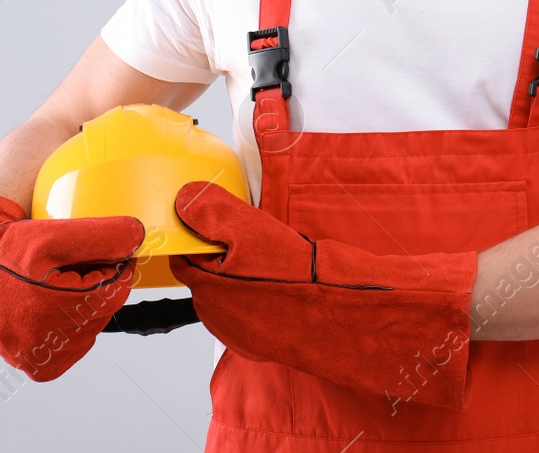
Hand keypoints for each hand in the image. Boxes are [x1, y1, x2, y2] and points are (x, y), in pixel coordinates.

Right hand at [0, 189, 144, 380]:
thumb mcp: (50, 232)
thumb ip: (101, 235)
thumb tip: (136, 236)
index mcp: (44, 314)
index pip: (110, 294)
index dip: (119, 266)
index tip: (118, 248)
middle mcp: (31, 344)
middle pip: (95, 315)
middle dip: (101, 285)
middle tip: (92, 258)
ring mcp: (19, 351)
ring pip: (79, 333)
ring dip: (84, 305)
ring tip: (70, 276)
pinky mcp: (12, 351)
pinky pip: (57, 348)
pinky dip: (66, 326)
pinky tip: (59, 300)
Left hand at [170, 182, 478, 408]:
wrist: (355, 317)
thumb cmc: (305, 280)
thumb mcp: (253, 232)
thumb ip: (212, 213)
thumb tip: (183, 198)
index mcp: (208, 293)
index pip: (187, 254)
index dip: (201, 228)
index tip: (220, 212)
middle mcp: (222, 320)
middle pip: (210, 273)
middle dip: (226, 250)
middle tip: (257, 230)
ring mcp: (247, 334)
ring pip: (237, 289)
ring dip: (250, 270)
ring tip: (280, 253)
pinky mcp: (272, 340)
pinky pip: (260, 308)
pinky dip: (269, 291)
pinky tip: (291, 277)